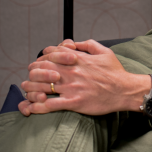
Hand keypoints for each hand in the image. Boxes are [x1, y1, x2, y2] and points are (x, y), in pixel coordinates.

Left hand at [19, 39, 143, 116]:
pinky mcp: (74, 102)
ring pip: (42, 87)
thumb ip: (88, 45)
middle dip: (32, 72)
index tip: (39, 62)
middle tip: (29, 76)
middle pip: (43, 69)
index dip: (42, 57)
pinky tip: (33, 107)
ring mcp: (72, 88)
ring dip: (31, 89)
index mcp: (78, 59)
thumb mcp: (105, 52)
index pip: (52, 53)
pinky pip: (50, 105)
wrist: (124, 90)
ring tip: (27, 91)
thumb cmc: (116, 72)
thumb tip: (74, 43)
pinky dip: (38, 106)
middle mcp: (72, 72)